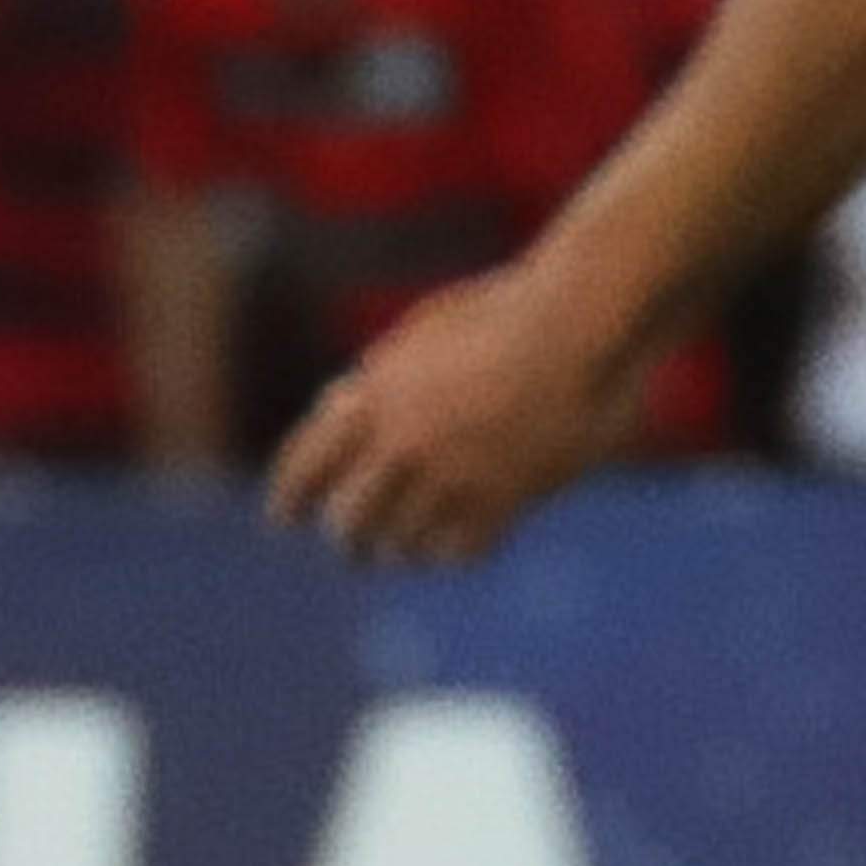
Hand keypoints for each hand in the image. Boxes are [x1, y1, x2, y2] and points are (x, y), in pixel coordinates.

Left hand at [268, 263, 638, 567]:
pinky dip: (453, 551)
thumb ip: (377, 377)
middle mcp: (403, 444)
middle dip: (348, 538)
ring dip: (401, 549)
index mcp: (374, 396)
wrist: (581, 325)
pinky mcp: (503, 502)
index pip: (304, 467)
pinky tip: (457, 542)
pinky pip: (457, 553)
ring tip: (403, 550)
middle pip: (347, 522)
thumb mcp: (421, 333)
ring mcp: (452, 477)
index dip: (288, 500)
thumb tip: (333, 412)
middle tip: (354, 549)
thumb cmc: (506, 313)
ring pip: (401, 547)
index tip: (284, 521)